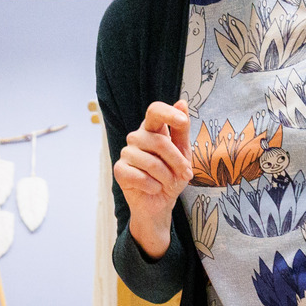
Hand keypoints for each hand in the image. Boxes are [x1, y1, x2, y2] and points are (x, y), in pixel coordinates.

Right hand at [113, 100, 191, 257]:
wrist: (160, 202)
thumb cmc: (172, 175)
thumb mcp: (184, 153)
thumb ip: (181, 130)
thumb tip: (182, 102)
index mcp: (152, 129)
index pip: (155, 111)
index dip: (168, 113)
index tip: (183, 121)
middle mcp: (137, 137)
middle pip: (159, 141)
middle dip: (177, 161)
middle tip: (186, 174)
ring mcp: (126, 153)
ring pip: (151, 162)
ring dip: (166, 177)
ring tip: (168, 183)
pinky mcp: (119, 170)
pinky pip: (140, 177)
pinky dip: (153, 186)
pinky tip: (154, 188)